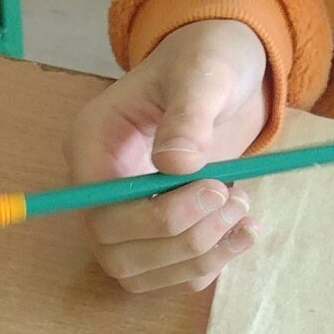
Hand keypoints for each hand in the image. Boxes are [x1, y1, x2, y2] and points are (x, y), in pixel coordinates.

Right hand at [64, 19, 271, 293]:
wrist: (227, 72)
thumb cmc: (207, 59)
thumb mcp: (203, 71)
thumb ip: (189, 114)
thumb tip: (177, 164)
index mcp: (91, 143)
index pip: (98, 208)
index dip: (153, 215)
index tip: (214, 187)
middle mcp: (97, 186)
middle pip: (113, 249)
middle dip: (181, 237)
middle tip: (234, 199)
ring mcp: (123, 214)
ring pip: (138, 272)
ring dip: (197, 255)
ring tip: (243, 210)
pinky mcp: (155, 233)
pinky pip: (168, 274)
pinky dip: (207, 264)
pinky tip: (240, 231)